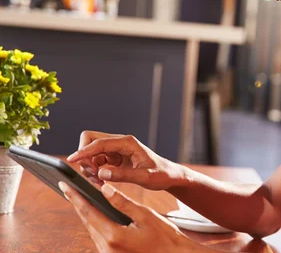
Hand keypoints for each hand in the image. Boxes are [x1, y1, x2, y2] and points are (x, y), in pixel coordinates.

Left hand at [58, 182, 201, 252]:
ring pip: (91, 229)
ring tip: (78, 197)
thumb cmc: (164, 236)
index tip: (65, 184)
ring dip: (85, 213)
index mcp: (114, 236)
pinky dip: (95, 222)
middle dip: (77, 203)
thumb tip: (103, 188)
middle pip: (87, 221)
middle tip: (67, 187)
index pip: (88, 212)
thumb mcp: (144, 215)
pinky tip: (95, 213)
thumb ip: (122, 202)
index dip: (75, 197)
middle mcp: (106, 248)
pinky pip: (99, 236)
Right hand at [67, 131, 181, 189]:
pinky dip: (95, 170)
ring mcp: (117, 149)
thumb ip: (123, 175)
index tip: (71, 160)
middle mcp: (120, 143)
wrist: (169, 175)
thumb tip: (101, 173)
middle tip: (92, 174)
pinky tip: (102, 180)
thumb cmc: (161, 174)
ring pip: (92, 151)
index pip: (99, 143)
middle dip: (85, 156)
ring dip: (89, 166)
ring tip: (99, 181)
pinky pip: (97, 160)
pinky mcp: (115, 157)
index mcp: (128, 142)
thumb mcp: (144, 177)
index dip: (84, 151)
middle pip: (91, 140)